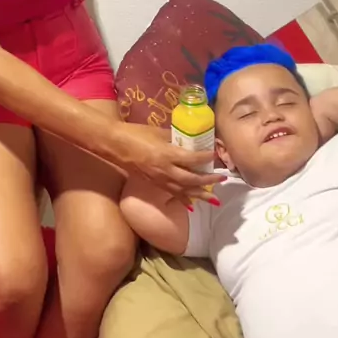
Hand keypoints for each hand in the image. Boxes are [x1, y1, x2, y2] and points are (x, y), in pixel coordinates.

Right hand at [111, 122, 225, 200]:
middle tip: (222, 178)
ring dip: (200, 194)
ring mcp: (159, 179)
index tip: (215, 155)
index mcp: (167, 154)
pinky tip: (192, 205)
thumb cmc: (136, 133)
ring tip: (214, 199)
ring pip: (184, 190)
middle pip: (191, 178)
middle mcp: (165, 170)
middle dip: (208, 180)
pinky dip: (184, 199)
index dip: (205, 157)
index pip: (192, 158)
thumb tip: (186, 139)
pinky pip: (172, 193)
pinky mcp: (154, 183)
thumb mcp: (158, 131)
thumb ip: (173, 137)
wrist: (115, 145)